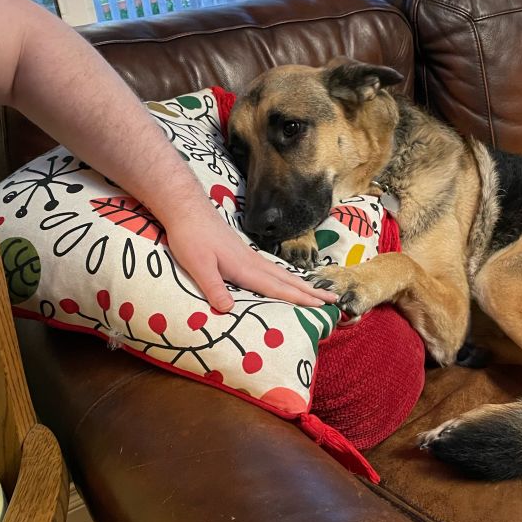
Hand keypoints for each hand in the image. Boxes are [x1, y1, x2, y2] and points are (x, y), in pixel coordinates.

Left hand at [165, 211, 337, 312]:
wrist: (187, 210)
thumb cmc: (190, 238)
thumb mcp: (197, 266)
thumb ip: (213, 288)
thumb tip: (229, 311)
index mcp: (245, 268)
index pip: (277, 288)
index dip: (299, 299)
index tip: (322, 306)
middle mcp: (252, 262)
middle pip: (287, 280)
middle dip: (311, 291)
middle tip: (334, 299)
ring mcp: (249, 256)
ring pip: (281, 274)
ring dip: (301, 284)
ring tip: (318, 292)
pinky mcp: (242, 253)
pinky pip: (271, 270)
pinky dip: (285, 277)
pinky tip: (285, 279)